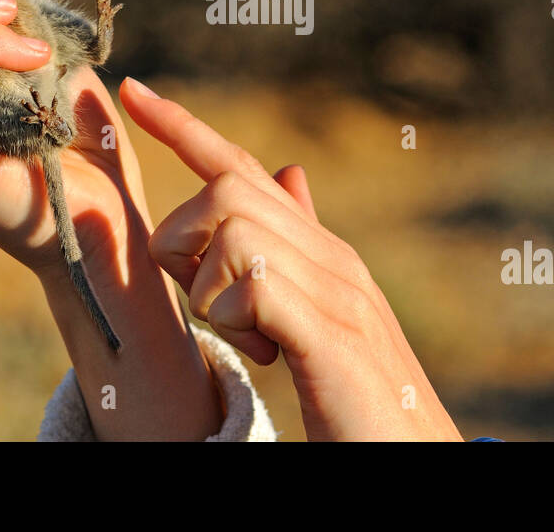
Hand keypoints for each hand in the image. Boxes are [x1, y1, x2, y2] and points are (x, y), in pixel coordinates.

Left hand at [120, 77, 464, 440]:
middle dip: (185, 241)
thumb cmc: (363, 401)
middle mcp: (333, 257)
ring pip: (231, 228)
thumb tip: (290, 174)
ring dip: (209, 289)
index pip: (245, 167)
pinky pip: (251, 283)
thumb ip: (299, 252)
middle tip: (212, 308)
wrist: (419, 459)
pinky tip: (264, 353)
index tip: (134, 92)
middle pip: (226, 187)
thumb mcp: (322, 317)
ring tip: (249, 341)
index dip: (185, 128)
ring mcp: (337, 291)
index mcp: (323, 253)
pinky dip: (234, 318)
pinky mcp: (331, 335)